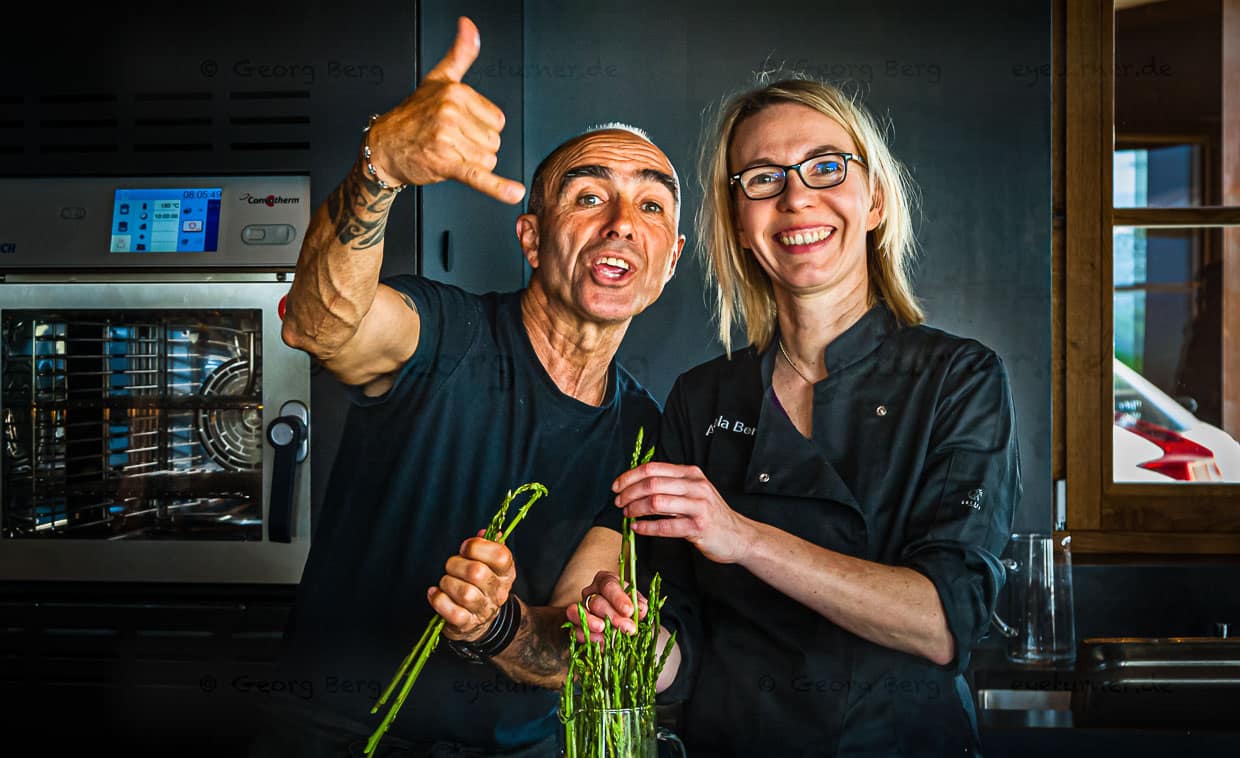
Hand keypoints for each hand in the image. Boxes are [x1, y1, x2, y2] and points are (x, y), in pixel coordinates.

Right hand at [366, 17, 524, 203]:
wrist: (383, 147)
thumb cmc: (413, 115)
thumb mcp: (439, 79)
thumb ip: (460, 54)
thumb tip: (469, 25)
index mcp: (456, 92)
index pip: (497, 120)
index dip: (481, 128)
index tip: (459, 125)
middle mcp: (451, 113)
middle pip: (494, 141)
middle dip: (475, 147)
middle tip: (449, 141)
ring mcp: (448, 138)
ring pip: (487, 160)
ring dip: (471, 163)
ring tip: (446, 153)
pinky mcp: (445, 164)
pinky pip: (478, 176)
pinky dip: (496, 187)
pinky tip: (513, 193)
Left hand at [429, 530, 516, 640]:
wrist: (480, 621)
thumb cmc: (480, 585)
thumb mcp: (489, 564)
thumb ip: (486, 545)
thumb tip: (483, 532)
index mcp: (506, 573)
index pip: (500, 556)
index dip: (477, 547)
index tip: (465, 548)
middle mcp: (498, 592)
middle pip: (477, 572)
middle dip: (456, 564)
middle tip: (451, 566)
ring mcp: (484, 610)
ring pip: (465, 593)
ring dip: (447, 583)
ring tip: (446, 582)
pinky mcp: (467, 624)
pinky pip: (453, 612)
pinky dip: (439, 600)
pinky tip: (435, 593)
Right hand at [566, 570, 647, 641]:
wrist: (615, 620)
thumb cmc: (626, 607)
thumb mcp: (635, 603)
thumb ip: (639, 604)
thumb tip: (642, 609)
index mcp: (605, 581)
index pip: (609, 585)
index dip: (618, 598)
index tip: (629, 611)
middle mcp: (590, 592)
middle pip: (597, 602)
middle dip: (613, 616)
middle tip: (628, 628)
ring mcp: (580, 608)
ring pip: (578, 612)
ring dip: (591, 622)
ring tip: (603, 629)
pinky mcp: (574, 625)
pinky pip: (575, 630)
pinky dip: (587, 636)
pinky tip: (600, 641)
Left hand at [612, 462, 755, 563]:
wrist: (739, 536)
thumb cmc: (710, 514)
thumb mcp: (694, 491)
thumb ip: (670, 485)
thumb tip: (636, 484)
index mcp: (691, 474)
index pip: (653, 469)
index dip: (630, 477)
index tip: (616, 486)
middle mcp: (695, 486)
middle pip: (652, 484)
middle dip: (629, 493)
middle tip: (618, 502)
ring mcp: (698, 506)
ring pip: (657, 502)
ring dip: (636, 509)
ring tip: (627, 514)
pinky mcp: (699, 527)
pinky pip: (666, 526)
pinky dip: (647, 527)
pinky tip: (637, 528)